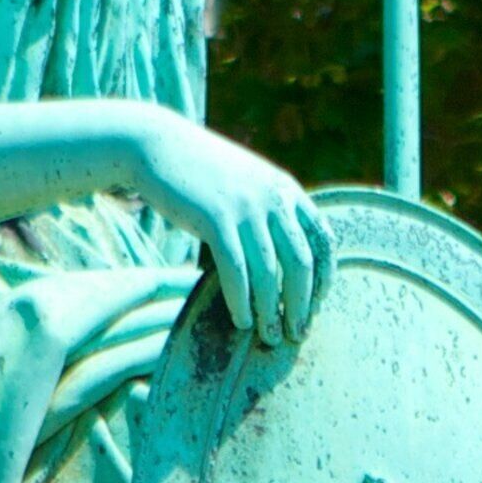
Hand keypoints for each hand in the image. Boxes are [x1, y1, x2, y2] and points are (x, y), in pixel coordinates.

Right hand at [126, 116, 336, 347]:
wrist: (158, 145)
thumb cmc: (201, 172)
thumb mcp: (248, 183)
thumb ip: (268, 212)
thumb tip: (281, 258)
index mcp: (288, 190)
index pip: (323, 241)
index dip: (323, 279)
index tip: (316, 306)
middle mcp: (274, 198)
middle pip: (302, 262)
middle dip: (302, 304)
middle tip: (297, 333)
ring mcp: (246, 207)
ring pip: (270, 271)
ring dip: (271, 310)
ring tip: (267, 336)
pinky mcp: (216, 218)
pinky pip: (236, 270)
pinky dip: (241, 300)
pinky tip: (241, 320)